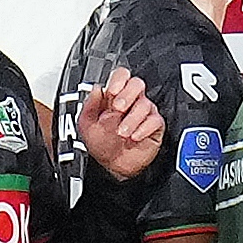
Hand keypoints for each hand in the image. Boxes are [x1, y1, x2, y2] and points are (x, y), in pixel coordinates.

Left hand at [72, 67, 167, 181]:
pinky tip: (134, 136)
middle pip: (137, 83)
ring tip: (121, 132)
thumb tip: (96, 89)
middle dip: (127, 95)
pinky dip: (144, 129)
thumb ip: (90, 106)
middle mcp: (131, 101)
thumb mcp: (87, 125)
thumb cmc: (102, 144)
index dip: (119, 79)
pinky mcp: (155, 126)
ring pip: (145, 104)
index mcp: (113, 96)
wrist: (113, 166)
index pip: (121, 76)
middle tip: (118, 108)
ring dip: (131, 119)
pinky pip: (155, 120)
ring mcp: (144, 113)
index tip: (112, 91)